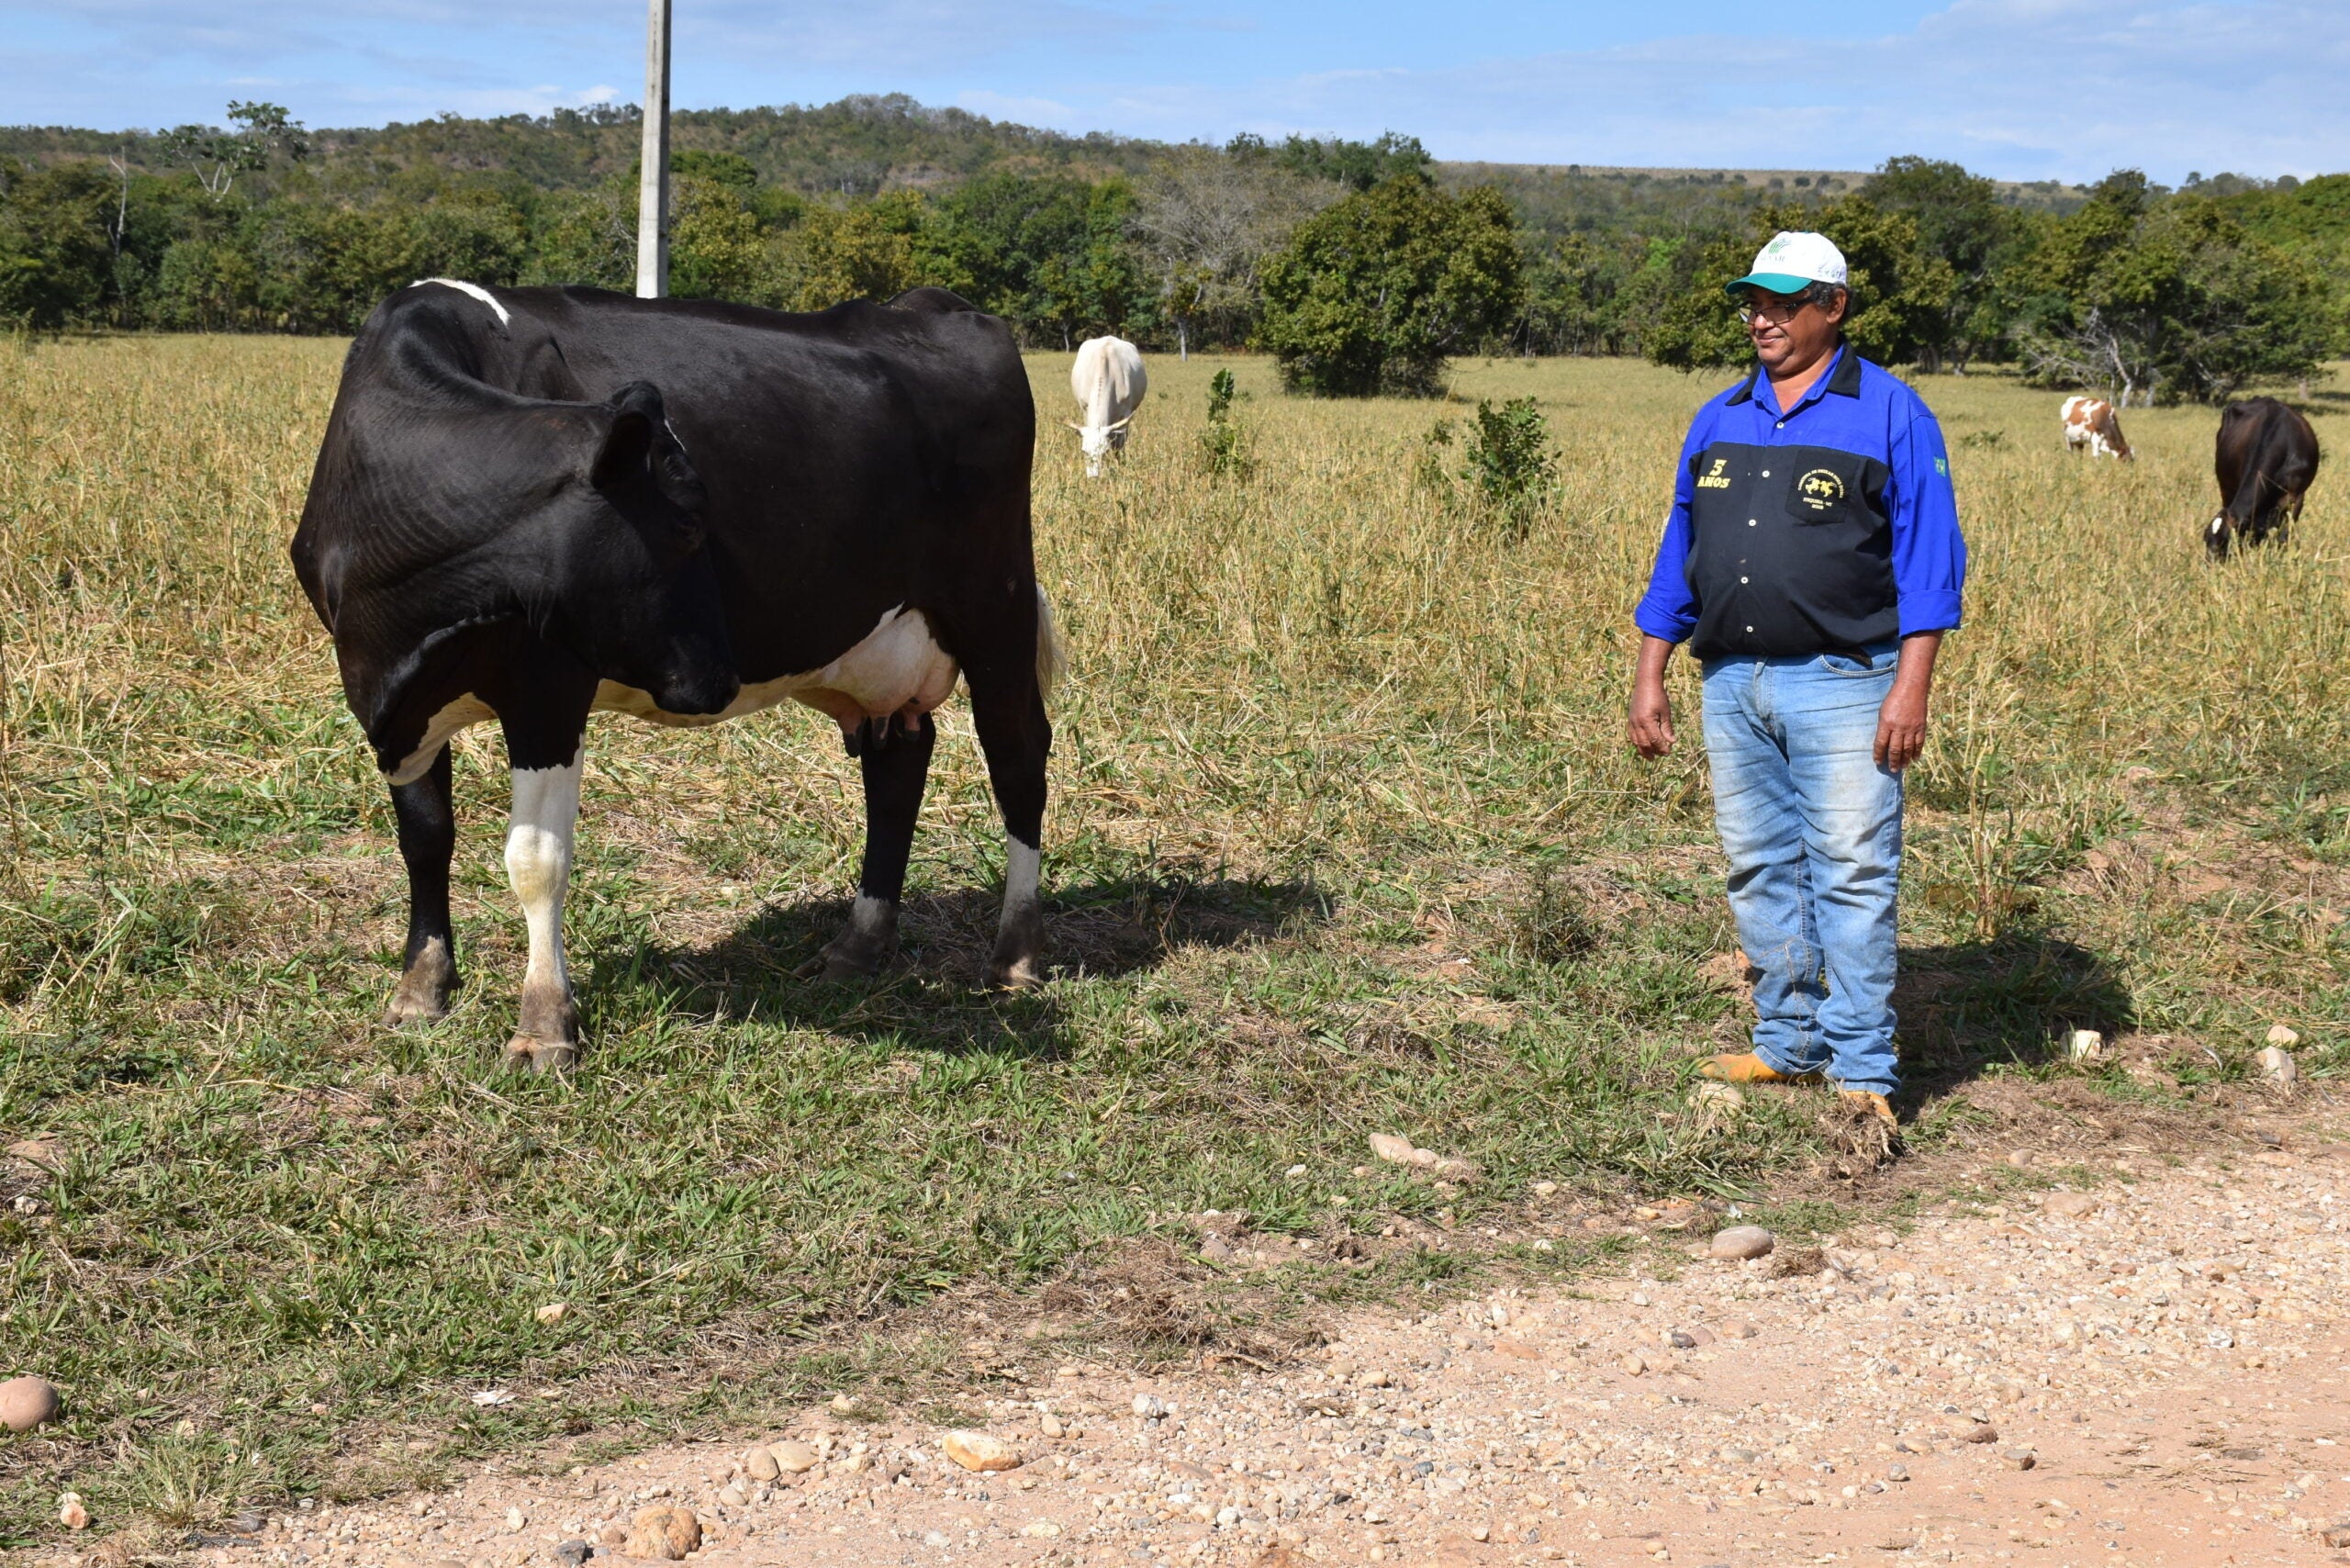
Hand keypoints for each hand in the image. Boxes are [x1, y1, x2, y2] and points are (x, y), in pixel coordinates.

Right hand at [1628, 634, 1677, 758]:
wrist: (1645, 683)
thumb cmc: (1658, 696)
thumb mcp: (1665, 712)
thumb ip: (1667, 728)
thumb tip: (1672, 742)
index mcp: (1647, 721)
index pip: (1655, 740)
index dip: (1662, 748)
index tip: (1669, 752)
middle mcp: (1637, 723)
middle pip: (1644, 743)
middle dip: (1654, 751)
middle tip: (1663, 755)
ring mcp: (1631, 722)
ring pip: (1636, 741)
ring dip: (1644, 750)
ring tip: (1651, 757)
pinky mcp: (1630, 720)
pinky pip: (1632, 736)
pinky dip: (1637, 743)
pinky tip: (1643, 746)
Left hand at [1873, 631, 1943, 772]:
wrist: (1912, 688)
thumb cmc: (1894, 699)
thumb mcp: (1883, 711)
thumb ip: (1883, 727)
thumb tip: (1883, 742)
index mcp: (1886, 723)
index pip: (1880, 743)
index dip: (1878, 754)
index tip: (1877, 762)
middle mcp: (1899, 727)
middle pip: (1894, 749)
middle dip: (1892, 761)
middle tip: (1892, 769)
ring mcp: (1911, 728)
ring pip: (1907, 748)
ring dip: (1904, 759)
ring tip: (1902, 767)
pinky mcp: (1921, 726)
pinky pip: (1919, 743)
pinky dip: (1917, 752)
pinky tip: (1915, 759)